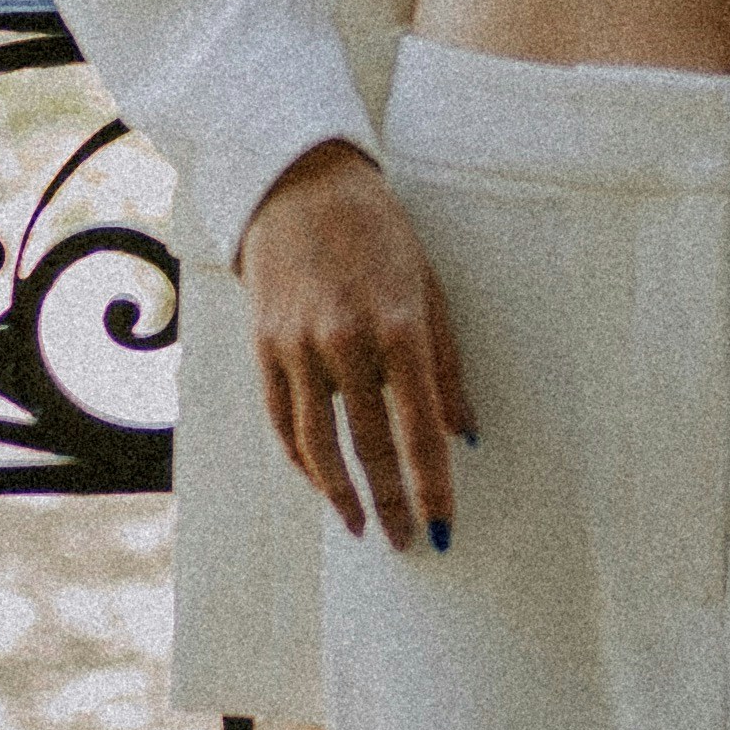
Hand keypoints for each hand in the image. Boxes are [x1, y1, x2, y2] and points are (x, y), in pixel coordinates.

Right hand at [238, 144, 472, 545]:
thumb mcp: (429, 290)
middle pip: (369, 445)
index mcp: (399, 327)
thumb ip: (447, 367)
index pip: (420, 428)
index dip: (432, 485)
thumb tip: (466, 434)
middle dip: (390, 502)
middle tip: (407, 542)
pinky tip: (322, 483)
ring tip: (359, 526)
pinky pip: (282, 420)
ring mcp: (298, 346)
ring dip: (340, 494)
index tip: (444, 525)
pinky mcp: (264, 346)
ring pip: (318, 444)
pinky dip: (302, 459)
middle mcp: (345, 341)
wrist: (300, 187)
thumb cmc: (379, 236)